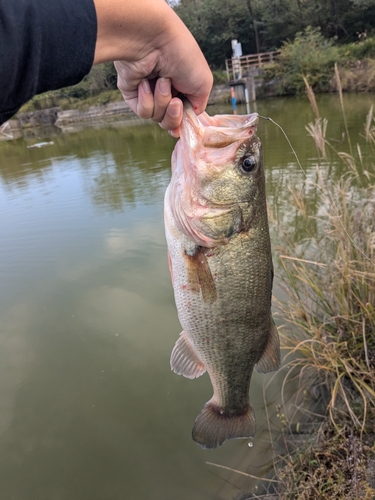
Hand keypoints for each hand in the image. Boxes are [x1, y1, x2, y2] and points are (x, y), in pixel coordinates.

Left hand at [93, 0, 212, 135]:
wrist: (154, 41)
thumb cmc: (182, 56)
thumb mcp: (204, 83)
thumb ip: (200, 104)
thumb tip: (190, 115)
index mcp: (183, 87)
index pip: (183, 114)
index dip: (184, 120)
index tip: (185, 118)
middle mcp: (166, 91)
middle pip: (170, 122)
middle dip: (174, 115)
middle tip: (175, 101)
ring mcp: (149, 93)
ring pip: (156, 117)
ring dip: (161, 101)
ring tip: (161, 80)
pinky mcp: (132, 94)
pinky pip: (142, 111)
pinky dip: (146, 100)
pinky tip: (145, 82)